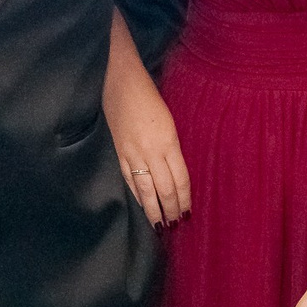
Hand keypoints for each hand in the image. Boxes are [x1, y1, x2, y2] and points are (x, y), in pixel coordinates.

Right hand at [105, 66, 189, 226]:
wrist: (120, 80)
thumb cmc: (149, 95)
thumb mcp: (169, 120)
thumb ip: (172, 146)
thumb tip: (176, 172)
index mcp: (168, 141)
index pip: (179, 179)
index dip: (183, 199)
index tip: (187, 213)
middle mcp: (151, 151)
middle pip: (163, 188)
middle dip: (170, 209)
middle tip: (174, 225)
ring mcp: (132, 153)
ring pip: (145, 189)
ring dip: (152, 209)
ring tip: (158, 225)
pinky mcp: (119, 151)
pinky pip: (129, 179)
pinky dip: (137, 194)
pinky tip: (141, 204)